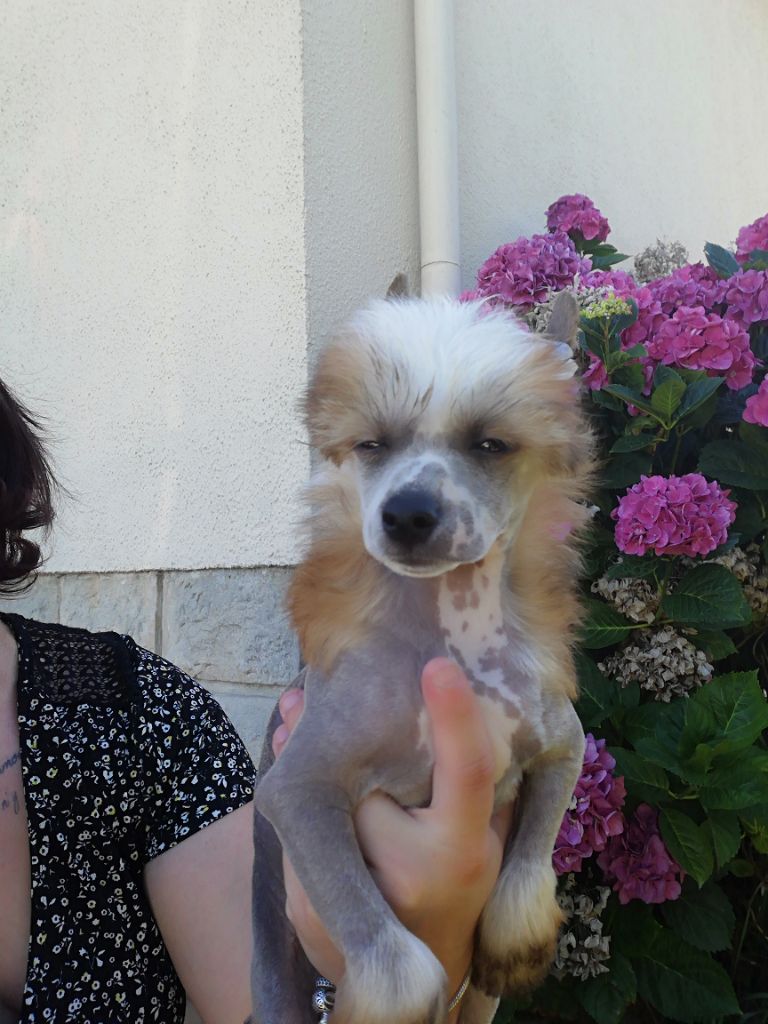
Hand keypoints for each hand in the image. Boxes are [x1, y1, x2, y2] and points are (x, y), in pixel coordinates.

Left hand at [272, 658, 513, 1017]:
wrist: (419, 969)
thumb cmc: (455, 878)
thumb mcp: (480, 831)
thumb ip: (463, 772)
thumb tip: (434, 678)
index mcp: (465, 847)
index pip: (470, 774)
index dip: (456, 718)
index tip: (439, 666)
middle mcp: (416, 874)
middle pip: (364, 777)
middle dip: (333, 742)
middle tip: (297, 696)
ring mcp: (361, 902)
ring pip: (318, 804)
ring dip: (298, 770)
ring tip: (289, 732)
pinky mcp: (312, 915)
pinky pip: (292, 836)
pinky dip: (290, 810)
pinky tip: (294, 803)